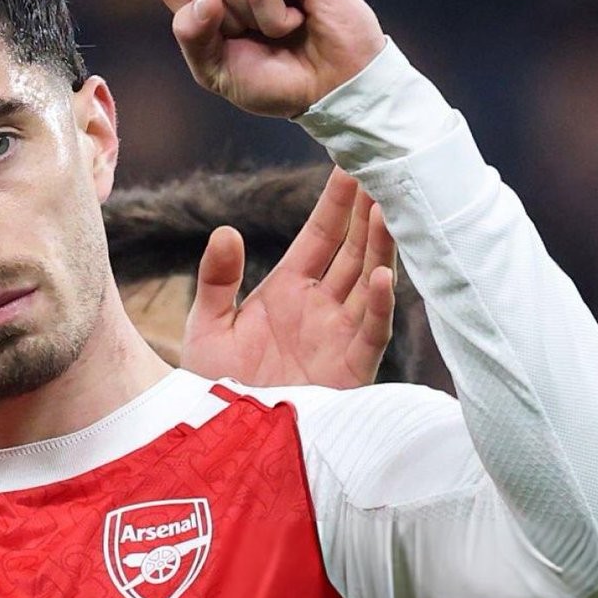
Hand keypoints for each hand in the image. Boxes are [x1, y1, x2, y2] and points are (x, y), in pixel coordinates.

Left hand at [156, 0, 384, 116]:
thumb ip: (191, 34)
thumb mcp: (213, 68)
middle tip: (260, 35)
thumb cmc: (273, 79)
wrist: (324, 92)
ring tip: (282, 27)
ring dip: (253, 20)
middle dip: (226, 23)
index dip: (196, 25)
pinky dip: (276, 18)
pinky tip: (300, 20)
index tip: (229, 40)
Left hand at [181, 167, 394, 388]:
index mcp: (289, 288)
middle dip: (370, 212)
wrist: (223, 435)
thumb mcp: (207, 326)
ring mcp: (339, 333)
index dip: (337, 201)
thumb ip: (216, 280)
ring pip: (370, 281)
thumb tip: (224, 231)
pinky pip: (371, 331)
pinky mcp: (350, 367)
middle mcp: (321, 305)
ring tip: (390, 209)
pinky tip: (386, 277)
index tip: (351, 162)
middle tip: (386, 169)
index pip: (321, 235)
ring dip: (381, 248)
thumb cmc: (215, 384)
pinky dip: (380, 305)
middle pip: (354, 250)